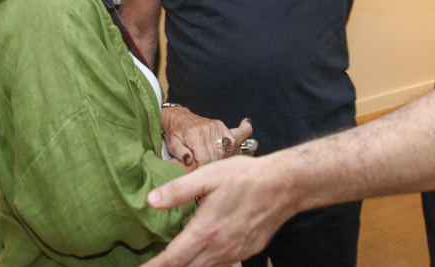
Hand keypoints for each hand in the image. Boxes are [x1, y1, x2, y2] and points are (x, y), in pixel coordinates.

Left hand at [142, 156, 294, 266]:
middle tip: (155, 266)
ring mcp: (234, 252)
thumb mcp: (208, 177)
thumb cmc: (246, 177)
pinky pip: (222, 265)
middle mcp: (219, 248)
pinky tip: (203, 256)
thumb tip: (151, 201)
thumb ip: (178, 190)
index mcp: (206, 231)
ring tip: (176, 262)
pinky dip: (207, 265)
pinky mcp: (247, 251)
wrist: (283, 185)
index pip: (173, 259)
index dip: (155, 266)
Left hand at [161, 107, 252, 170]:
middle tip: (213, 177)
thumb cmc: (174, 133)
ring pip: (227, 149)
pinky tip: (230, 156)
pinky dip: (232, 150)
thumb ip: (180, 153)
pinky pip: (233, 140)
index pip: (205, 158)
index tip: (204, 179)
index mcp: (194, 135)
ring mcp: (216, 127)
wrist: (179, 117)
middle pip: (218, 155)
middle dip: (216, 168)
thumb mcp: (172, 144)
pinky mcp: (221, 126)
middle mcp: (207, 130)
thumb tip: (189, 160)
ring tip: (223, 170)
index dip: (205, 171)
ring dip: (226, 160)